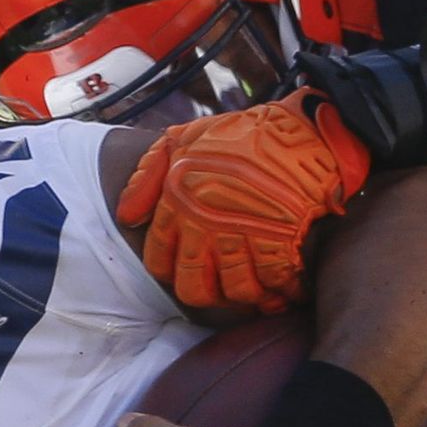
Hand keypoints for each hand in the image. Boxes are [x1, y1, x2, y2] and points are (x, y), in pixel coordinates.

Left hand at [116, 92, 371, 312]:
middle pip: (194, 288)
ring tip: (258, 291)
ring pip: (235, 291)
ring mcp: (243, 235)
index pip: (160, 262)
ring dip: (248, 296)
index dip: (172, 272)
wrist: (298, 130)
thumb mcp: (182, 139)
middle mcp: (206, 225)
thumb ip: (147, 175)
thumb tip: (128, 215)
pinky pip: (275, 282)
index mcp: (178, 203)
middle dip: (209, 295)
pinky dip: (283, 292)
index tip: (190, 269)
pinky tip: (288, 289)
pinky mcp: (279, 241)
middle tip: (223, 288)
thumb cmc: (241, 133)